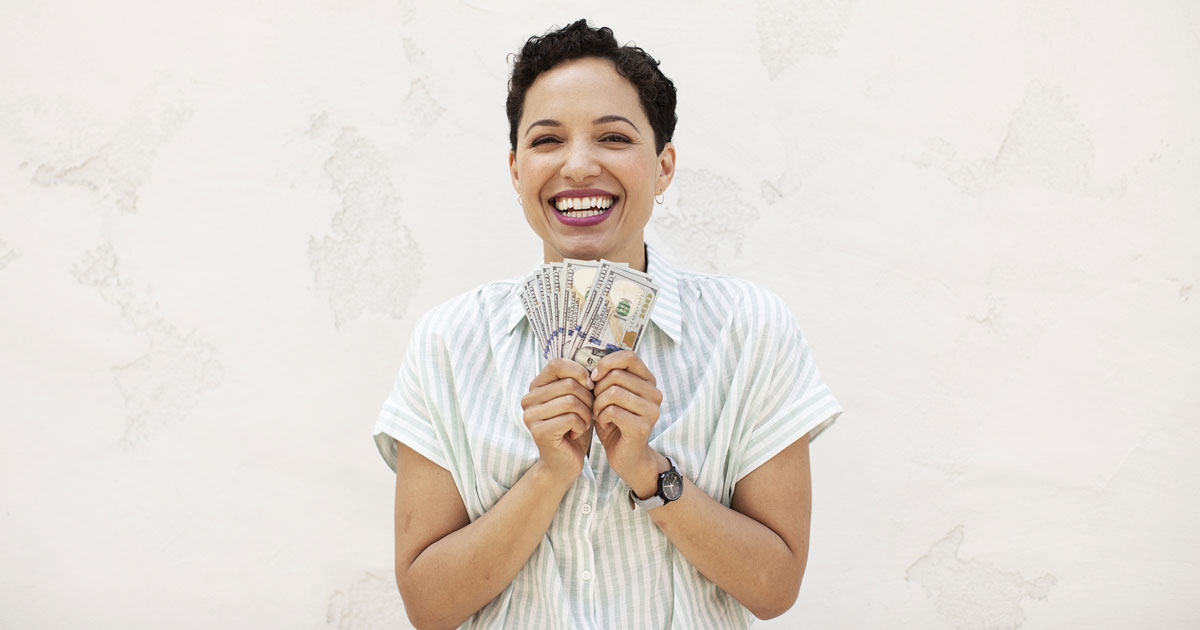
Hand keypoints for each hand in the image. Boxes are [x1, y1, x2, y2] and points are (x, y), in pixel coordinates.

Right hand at [520, 358, 594, 479]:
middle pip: (568, 384)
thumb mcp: (577, 400)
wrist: (564, 463)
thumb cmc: (573, 428)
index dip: (578, 371)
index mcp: (536, 387)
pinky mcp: (539, 431)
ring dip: (585, 414)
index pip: (557, 364)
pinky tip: (576, 433)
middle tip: (588, 413)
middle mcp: (528, 399)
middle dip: (587, 398)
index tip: (590, 385)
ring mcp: (530, 415)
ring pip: (571, 400)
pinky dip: (581, 425)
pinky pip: (570, 418)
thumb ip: (578, 381)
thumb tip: (594, 363)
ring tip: (582, 424)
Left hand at [590, 351, 664, 490]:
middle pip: (616, 375)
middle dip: (597, 389)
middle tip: (595, 404)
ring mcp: (651, 410)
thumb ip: (607, 377)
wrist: (627, 457)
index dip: (607, 363)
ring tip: (598, 415)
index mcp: (648, 381)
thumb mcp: (611, 395)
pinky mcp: (642, 426)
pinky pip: (612, 410)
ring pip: (613, 392)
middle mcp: (654, 393)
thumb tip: (588, 360)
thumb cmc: (615, 423)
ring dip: (597, 404)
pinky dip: (601, 417)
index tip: (593, 377)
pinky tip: (604, 425)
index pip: (629, 356)